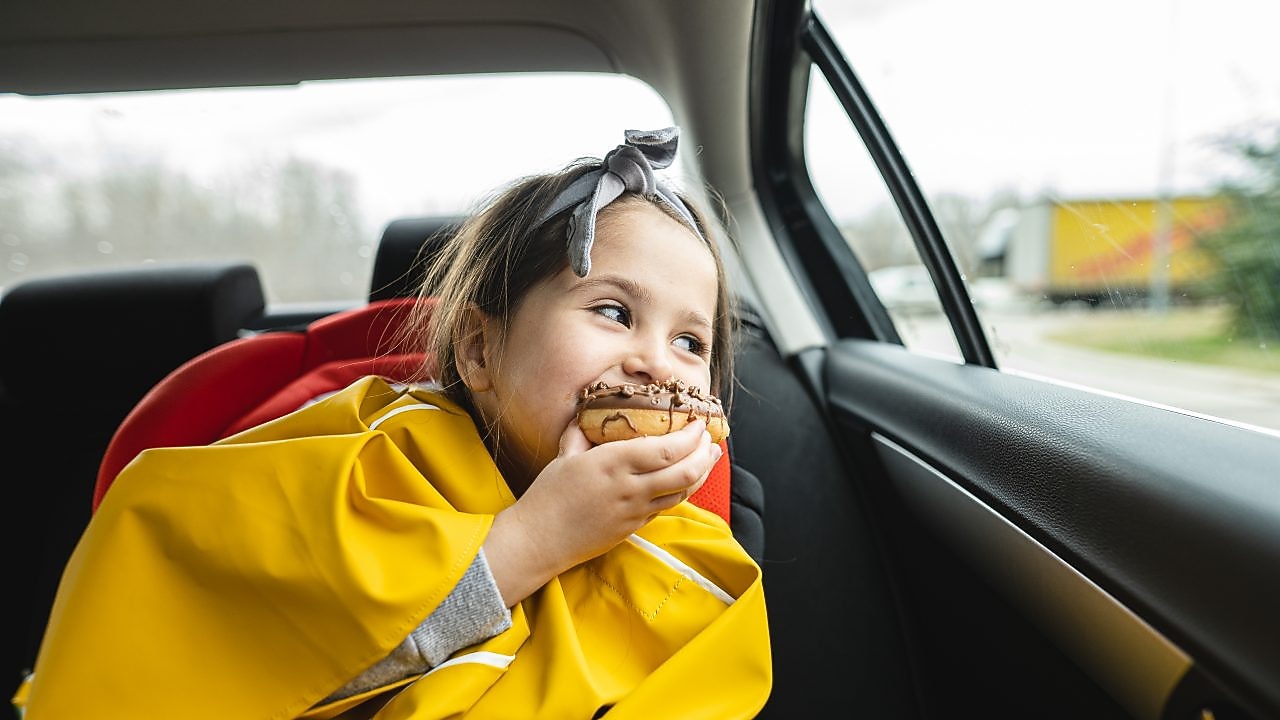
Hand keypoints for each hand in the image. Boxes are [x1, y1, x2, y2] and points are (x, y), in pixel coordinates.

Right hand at [483, 418, 721, 606]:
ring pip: (682, 493)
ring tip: (710, 458)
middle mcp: (630, 487)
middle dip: (705, 455)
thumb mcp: (564, 455)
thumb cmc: (547, 496)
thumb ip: (582, 432)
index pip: (667, 449)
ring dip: (702, 474)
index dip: (691, 436)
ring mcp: (635, 511)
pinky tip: (685, 480)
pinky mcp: (634, 527)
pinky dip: (682, 491)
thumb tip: (591, 412)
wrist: (539, 541)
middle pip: (684, 472)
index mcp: (613, 463)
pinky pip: (666, 507)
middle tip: (712, 441)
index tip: (699, 423)